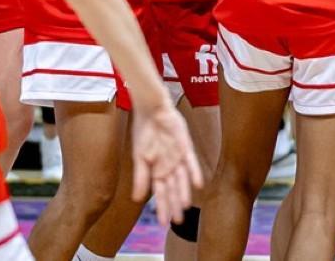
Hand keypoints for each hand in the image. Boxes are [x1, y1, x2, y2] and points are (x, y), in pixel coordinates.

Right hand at [129, 102, 201, 226]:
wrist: (151, 111)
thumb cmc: (143, 132)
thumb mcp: (139, 157)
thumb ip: (140, 177)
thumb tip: (137, 199)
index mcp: (156, 170)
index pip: (160, 193)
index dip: (162, 207)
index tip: (163, 223)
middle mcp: (168, 167)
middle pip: (172, 190)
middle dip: (174, 205)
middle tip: (178, 221)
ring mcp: (177, 158)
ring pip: (182, 180)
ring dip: (183, 192)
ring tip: (185, 207)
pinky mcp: (185, 147)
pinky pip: (191, 163)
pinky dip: (194, 173)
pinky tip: (198, 185)